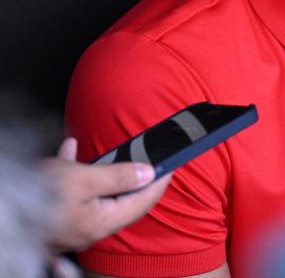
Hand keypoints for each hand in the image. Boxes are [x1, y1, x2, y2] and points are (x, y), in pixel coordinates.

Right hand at [42, 137, 171, 250]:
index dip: (159, 182)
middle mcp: (87, 228)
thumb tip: (148, 173)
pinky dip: (73, 170)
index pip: (142, 202)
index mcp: (99, 223)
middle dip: (133, 177)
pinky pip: (71, 191)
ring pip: (96, 193)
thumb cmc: (35, 195)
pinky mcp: (53, 214)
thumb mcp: (82, 179)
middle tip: (148, 157)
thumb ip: (118, 177)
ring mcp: (70, 224)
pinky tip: (67, 150)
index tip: (172, 165)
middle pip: (121, 200)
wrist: (1, 201)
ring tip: (109, 151)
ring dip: (102, 171)